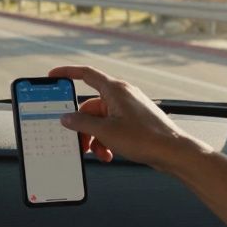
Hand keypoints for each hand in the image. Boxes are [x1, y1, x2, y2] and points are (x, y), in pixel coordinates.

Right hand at [48, 65, 208, 171]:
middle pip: (90, 106)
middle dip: (83, 126)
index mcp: (115, 90)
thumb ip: (81, 123)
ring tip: (99, 152)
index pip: (85, 74)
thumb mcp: (105, 131)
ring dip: (95, 138)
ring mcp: (129, 108)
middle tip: (78, 141)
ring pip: (100, 120)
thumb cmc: (146, 138)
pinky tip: (109, 153)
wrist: (173, 152)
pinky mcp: (134, 121)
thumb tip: (67, 118)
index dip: (67, 73)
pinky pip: (111, 127)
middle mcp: (122, 95)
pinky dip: (106, 140)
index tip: (53, 77)